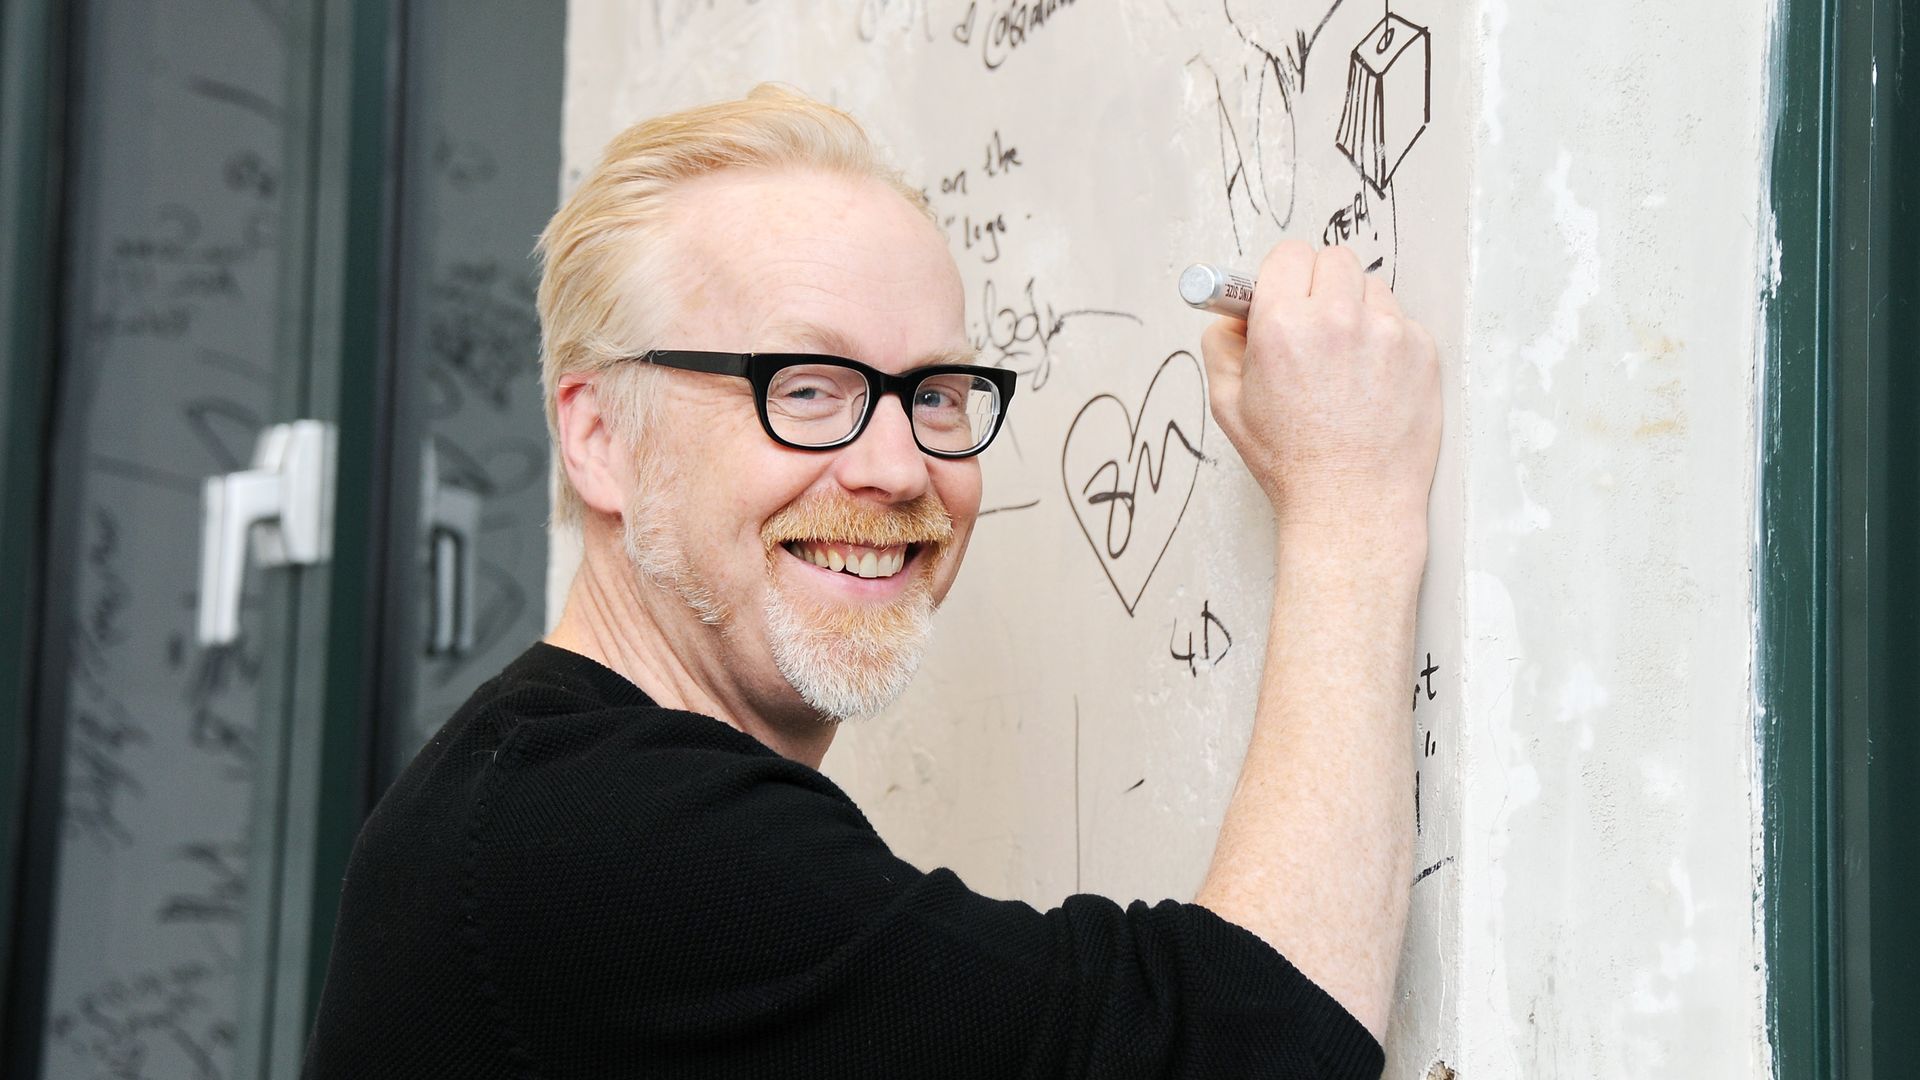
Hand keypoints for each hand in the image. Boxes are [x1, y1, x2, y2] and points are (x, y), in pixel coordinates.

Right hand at [1199, 241, 1440, 541]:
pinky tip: (1371, 382)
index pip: (1288, 255)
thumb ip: (1222, 346)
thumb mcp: (1229, 405)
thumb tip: (1232, 315)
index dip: (1282, 277)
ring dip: (1356, 310)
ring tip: (1344, 362)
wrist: (1352, 505)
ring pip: (1371, 288)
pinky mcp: (1422, 351)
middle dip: (1319, 285)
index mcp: (1283, 326)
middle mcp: (1337, 320)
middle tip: (1313, 325)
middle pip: (1333, 259)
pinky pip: (1401, 321)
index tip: (1283, 295)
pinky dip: (1386, 341)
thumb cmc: (1292, 464)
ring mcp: (1387, 333)